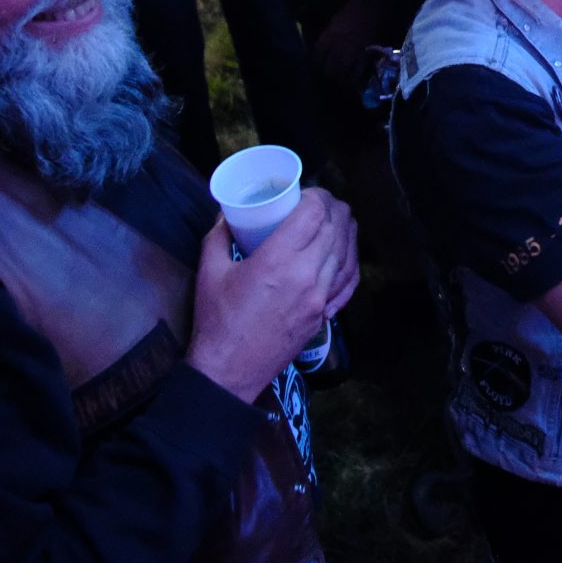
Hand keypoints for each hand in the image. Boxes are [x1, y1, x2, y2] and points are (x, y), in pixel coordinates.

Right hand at [188, 191, 359, 401]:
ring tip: (338, 219)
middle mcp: (307, 275)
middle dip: (333, 207)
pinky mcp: (325, 315)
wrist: (230, 370)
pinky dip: (351, 261)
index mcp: (278, 259)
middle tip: (320, 203)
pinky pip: (349, 281)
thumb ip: (219, 235)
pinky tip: (346, 252)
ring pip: (348, 252)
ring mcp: (320, 297)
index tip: (306, 192)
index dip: (317, 195)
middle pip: (337, 227)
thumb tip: (229, 212)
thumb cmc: (217, 319)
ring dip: (346, 230)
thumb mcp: (210, 271)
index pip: (315, 213)